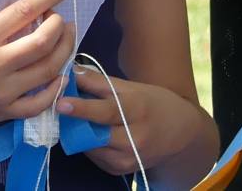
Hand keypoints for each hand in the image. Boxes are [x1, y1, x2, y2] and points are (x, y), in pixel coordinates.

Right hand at [0, 0, 75, 135]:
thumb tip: (34, 13)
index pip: (23, 12)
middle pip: (43, 41)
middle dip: (60, 26)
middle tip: (61, 20)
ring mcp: (1, 93)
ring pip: (49, 69)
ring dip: (65, 50)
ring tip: (66, 40)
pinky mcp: (4, 114)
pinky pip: (41, 102)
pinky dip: (56, 88)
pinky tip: (60, 75)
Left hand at [57, 65, 197, 177]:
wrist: (181, 134)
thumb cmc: (156, 103)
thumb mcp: (132, 88)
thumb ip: (100, 82)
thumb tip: (72, 72)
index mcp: (138, 111)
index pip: (106, 111)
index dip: (82, 108)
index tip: (61, 103)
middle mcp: (133, 138)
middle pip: (94, 132)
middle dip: (75, 121)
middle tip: (60, 108)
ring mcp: (126, 158)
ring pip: (90, 146)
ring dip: (81, 132)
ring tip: (83, 118)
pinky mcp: (119, 170)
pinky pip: (94, 156)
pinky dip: (90, 144)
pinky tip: (97, 133)